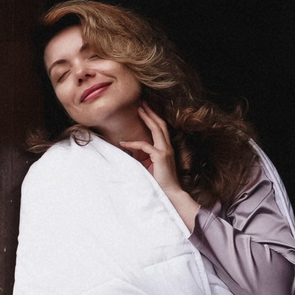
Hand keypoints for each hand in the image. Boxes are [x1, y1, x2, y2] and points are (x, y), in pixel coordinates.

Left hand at [121, 106, 200, 229]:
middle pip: (160, 124)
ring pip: (157, 129)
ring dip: (147, 118)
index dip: (153, 118)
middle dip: (151, 112)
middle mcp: (167, 147)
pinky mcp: (160, 157)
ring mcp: (165, 151)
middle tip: (142, 103)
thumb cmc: (160, 180)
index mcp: (166, 148)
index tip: (145, 110)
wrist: (170, 192)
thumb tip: (130, 148)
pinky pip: (145, 146)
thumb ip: (144, 155)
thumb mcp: (150, 165)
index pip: (161, 129)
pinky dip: (133, 144)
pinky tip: (123, 144)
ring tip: (139, 110)